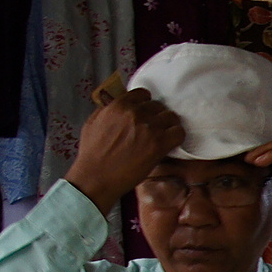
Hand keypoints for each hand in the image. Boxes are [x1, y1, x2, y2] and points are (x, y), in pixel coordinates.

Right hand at [64, 89, 183, 214]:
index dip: (145, 103)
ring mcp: (149, 128)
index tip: (146, 112)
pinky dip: (177, 137)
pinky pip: (179, 132)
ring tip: (163, 135)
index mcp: (118, 106)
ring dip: (168, 125)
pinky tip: (170, 143)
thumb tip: (120, 104)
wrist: (96, 177)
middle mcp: (135, 114)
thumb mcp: (93, 122)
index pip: (143, 94)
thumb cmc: (92, 153)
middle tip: (154, 127)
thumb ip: (108, 110)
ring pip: (171, 117)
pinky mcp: (159, 144)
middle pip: (158, 106)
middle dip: (157, 116)